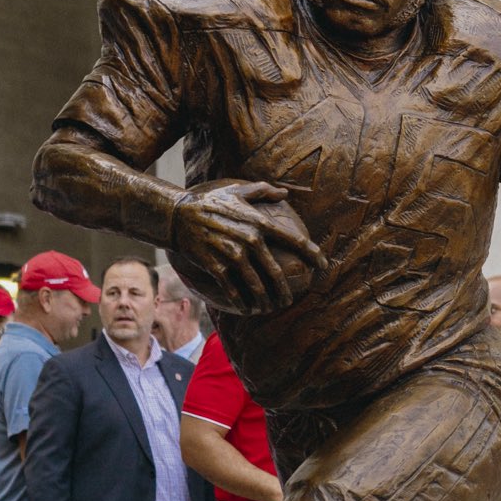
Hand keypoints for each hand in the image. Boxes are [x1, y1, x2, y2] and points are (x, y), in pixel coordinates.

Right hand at [170, 180, 321, 312]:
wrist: (177, 215)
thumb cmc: (208, 202)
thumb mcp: (236, 190)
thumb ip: (263, 191)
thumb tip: (285, 193)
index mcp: (258, 222)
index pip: (293, 240)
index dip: (312, 254)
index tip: (324, 266)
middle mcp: (250, 240)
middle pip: (277, 274)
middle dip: (285, 292)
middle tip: (288, 301)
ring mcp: (232, 255)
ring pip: (257, 287)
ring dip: (265, 303)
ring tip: (268, 309)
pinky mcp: (216, 267)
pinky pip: (234, 292)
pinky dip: (242, 304)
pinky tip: (247, 310)